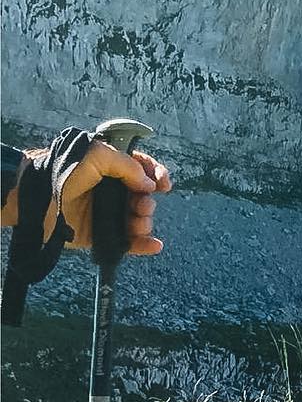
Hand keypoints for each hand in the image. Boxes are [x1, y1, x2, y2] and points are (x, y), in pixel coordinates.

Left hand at [57, 145, 171, 255]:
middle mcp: (113, 191)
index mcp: (114, 169)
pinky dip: (143, 245)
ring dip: (145, 222)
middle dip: (147, 203)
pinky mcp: (101, 234)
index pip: (145, 170)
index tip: (162, 185)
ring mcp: (107, 213)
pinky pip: (128, 242)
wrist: (38, 198)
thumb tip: (148, 186)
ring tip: (138, 223)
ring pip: (139, 220)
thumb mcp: (98, 156)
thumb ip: (128, 165)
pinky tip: (154, 245)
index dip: (158, 176)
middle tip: (140, 206)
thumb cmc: (64, 171)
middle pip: (144, 198)